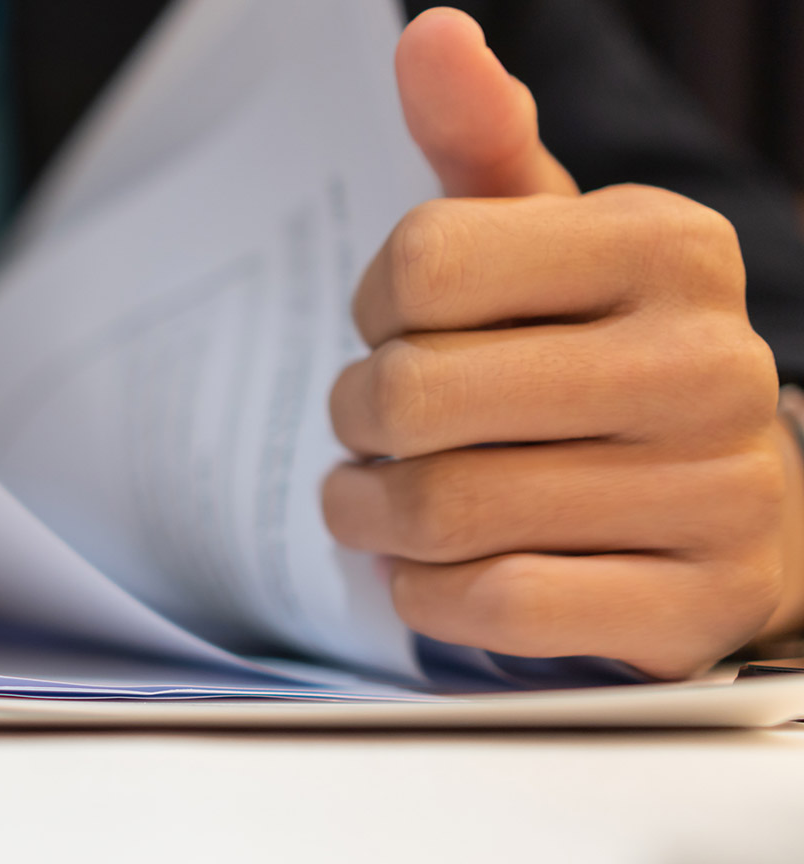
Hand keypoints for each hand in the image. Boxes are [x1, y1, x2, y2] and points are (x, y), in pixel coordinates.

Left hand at [322, 8, 800, 679]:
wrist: (723, 495)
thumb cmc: (593, 351)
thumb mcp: (544, 237)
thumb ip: (479, 138)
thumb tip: (433, 34)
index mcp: (666, 246)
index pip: (424, 261)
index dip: (376, 308)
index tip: (399, 326)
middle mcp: (709, 362)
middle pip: (415, 396)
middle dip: (358, 421)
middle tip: (365, 430)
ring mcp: (717, 492)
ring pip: (444, 511)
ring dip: (372, 514)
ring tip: (377, 501)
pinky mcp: (693, 606)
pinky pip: (497, 606)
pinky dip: (428, 593)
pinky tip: (430, 569)